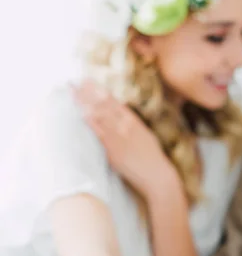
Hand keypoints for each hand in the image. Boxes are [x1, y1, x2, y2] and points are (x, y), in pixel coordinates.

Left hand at [72, 80, 177, 197]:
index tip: (86, 81)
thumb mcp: (144, 134)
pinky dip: (89, 121)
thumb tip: (122, 114)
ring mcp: (117, 137)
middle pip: (102, 105)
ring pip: (98, 115)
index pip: (111, 101)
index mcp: (132, 120)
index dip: (97, 90)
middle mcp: (124, 125)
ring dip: (84, 103)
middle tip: (72, 83)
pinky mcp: (112, 150)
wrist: (156, 174)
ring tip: (72, 93)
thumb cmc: (152, 157)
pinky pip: (98, 133)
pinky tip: (80, 113)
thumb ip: (131, 124)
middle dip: (86, 93)